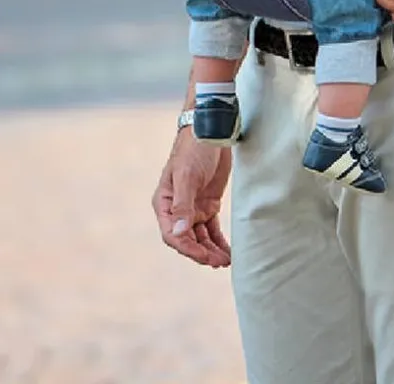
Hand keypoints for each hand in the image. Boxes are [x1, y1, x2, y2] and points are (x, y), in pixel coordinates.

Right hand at [151, 128, 232, 266]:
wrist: (211, 131)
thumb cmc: (193, 149)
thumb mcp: (187, 176)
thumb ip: (183, 205)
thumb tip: (179, 233)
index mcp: (165, 204)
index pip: (172, 235)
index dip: (187, 248)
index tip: (204, 256)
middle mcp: (177, 209)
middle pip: (187, 239)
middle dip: (202, 253)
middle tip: (219, 263)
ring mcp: (194, 208)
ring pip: (201, 237)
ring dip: (211, 250)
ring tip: (226, 261)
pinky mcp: (209, 204)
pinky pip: (212, 229)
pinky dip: (219, 241)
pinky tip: (228, 252)